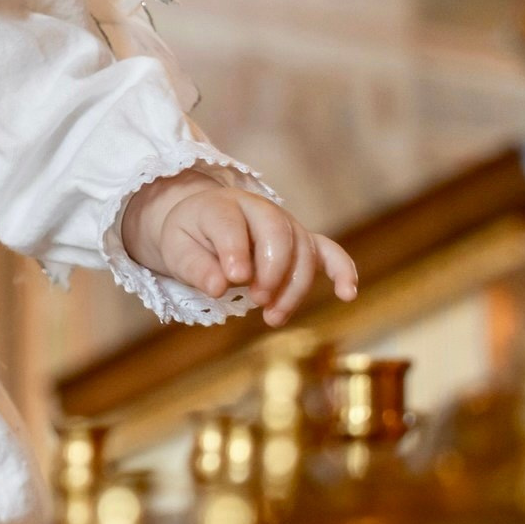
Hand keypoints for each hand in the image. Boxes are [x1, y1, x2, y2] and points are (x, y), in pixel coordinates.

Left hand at [119, 173, 358, 327]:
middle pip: (278, 234)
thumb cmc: (190, 239)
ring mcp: (285, 224)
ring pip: (303, 251)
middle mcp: (258, 209)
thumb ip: (195, 267)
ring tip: (272, 317)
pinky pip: (329, 252)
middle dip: (272, 271)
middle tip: (257, 300)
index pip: (232, 224)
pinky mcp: (302, 242)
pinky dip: (342, 271)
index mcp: (221, 205)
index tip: (234, 279)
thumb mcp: (177, 251)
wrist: (202, 226)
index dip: (235, 251)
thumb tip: (219, 287)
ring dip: (294, 287)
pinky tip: (347, 294)